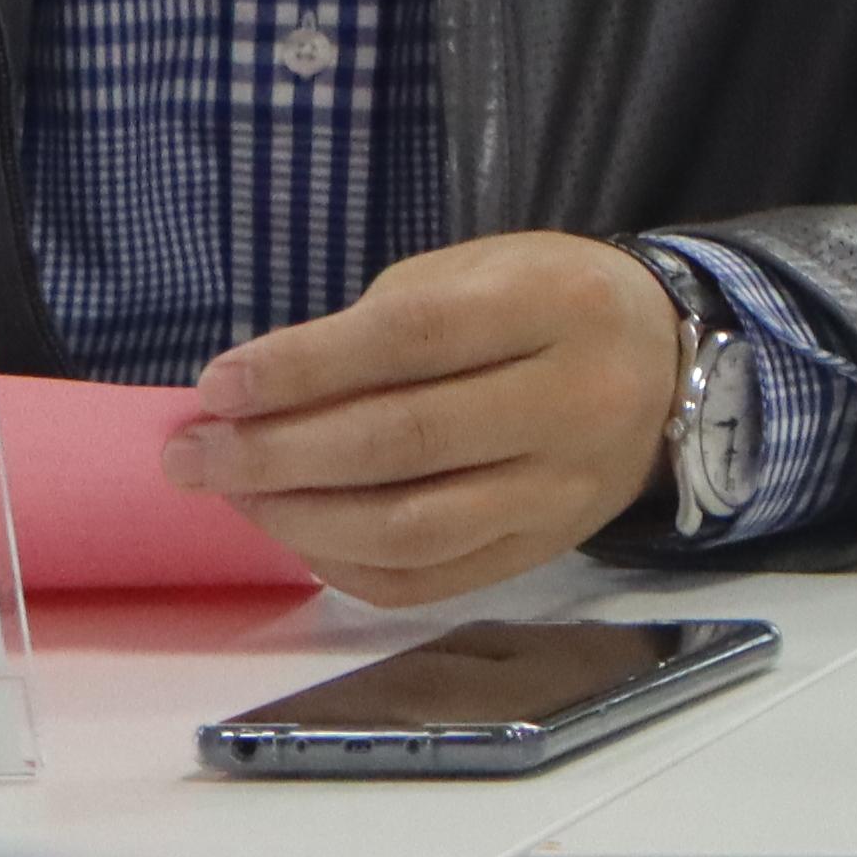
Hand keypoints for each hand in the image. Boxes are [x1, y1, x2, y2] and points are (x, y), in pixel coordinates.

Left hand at [166, 234, 687, 604]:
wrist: (665, 365)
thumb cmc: (544, 305)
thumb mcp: (476, 275)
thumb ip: (375, 329)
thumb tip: (250, 402)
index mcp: (561, 307)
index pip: (415, 339)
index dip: (304, 366)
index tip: (217, 386)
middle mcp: (578, 402)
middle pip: (404, 441)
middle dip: (275, 453)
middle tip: (191, 454)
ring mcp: (566, 488)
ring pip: (410, 527)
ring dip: (297, 517)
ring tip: (234, 493)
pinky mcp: (547, 548)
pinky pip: (426, 581)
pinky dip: (341, 564)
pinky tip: (297, 531)